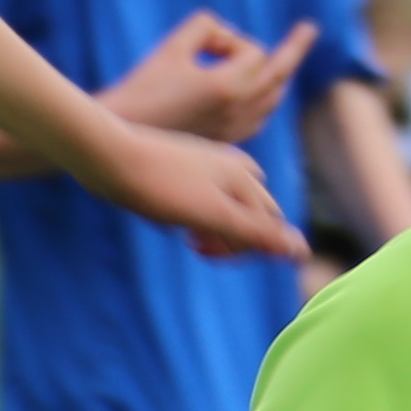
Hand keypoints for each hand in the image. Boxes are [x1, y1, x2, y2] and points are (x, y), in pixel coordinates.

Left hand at [96, 120, 305, 263]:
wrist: (109, 155)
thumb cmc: (158, 189)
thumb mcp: (211, 216)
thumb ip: (255, 233)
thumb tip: (301, 252)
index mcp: (244, 178)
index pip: (270, 227)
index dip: (247, 250)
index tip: (210, 255)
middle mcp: (235, 166)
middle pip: (255, 215)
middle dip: (235, 241)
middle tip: (197, 247)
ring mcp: (211, 163)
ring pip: (232, 206)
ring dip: (218, 230)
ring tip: (188, 236)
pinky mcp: (187, 165)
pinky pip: (210, 197)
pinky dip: (201, 215)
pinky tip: (178, 219)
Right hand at [102, 11, 316, 145]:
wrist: (123, 136)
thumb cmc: (144, 87)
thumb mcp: (173, 45)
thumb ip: (207, 26)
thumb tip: (228, 34)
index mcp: (228, 86)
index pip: (254, 52)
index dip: (233, 41)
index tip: (208, 45)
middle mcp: (237, 111)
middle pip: (278, 75)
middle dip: (293, 49)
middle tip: (309, 28)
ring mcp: (233, 131)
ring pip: (271, 99)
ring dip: (276, 77)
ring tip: (286, 60)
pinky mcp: (224, 144)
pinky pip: (258, 120)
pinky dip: (264, 102)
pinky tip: (263, 95)